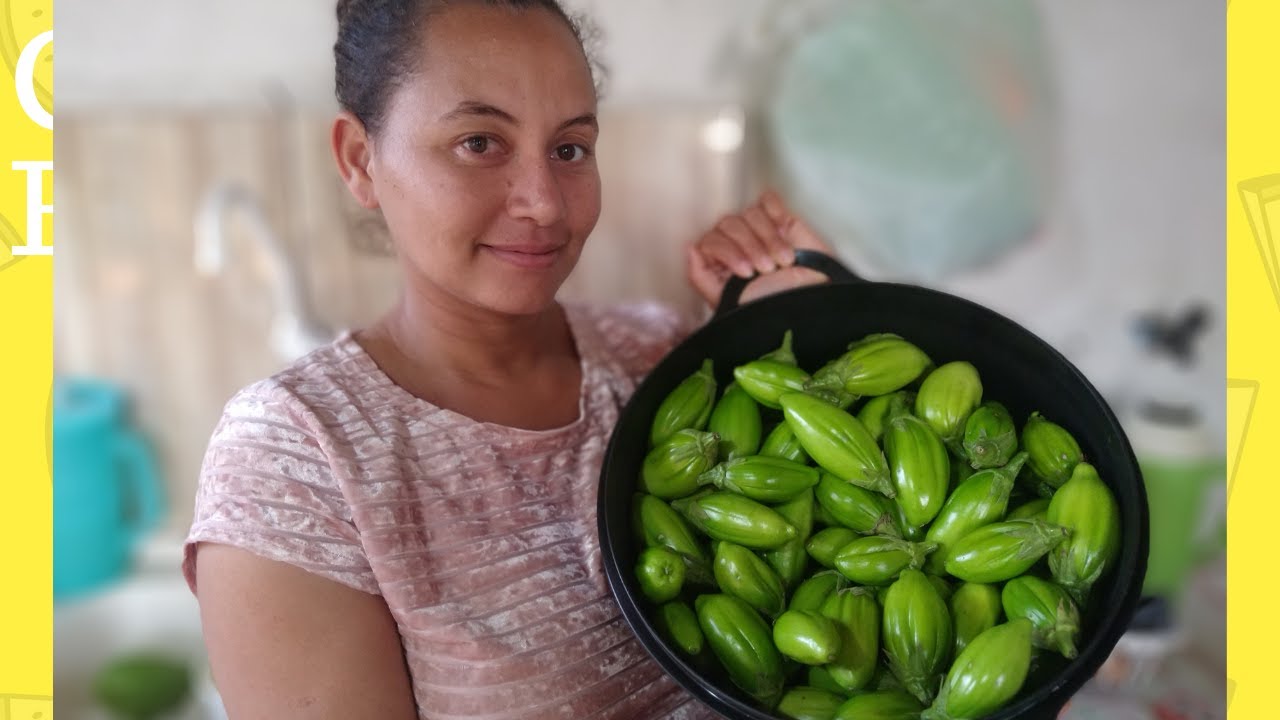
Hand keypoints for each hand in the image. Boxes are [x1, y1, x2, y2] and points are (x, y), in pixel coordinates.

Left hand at [686, 190, 834, 307]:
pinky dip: (774, 212)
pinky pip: (769, 201)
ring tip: (781, 261)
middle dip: (748, 246)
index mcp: (721, 264)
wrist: (811, 304)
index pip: (710, 239)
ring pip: (750, 214)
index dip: (727, 252)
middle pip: (729, 223)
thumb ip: (700, 276)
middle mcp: (738, 245)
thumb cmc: (770, 309)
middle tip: (765, 269)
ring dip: (767, 238)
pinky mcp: (783, 221)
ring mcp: (760, 232)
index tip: (746, 273)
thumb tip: (690, 247)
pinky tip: (783, 229)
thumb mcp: (727, 299)